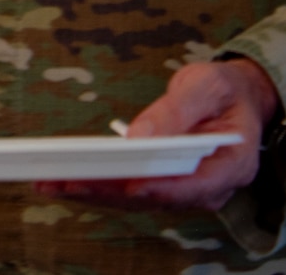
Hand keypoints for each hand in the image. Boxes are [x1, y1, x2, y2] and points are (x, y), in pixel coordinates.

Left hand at [37, 59, 278, 211]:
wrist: (235, 96)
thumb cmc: (222, 89)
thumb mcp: (204, 87)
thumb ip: (175, 112)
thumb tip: (138, 137)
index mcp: (233, 165)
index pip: (194, 186)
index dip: (159, 188)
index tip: (126, 184)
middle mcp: (211, 187)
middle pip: (156, 198)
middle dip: (108, 192)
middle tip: (64, 182)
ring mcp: (187, 190)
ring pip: (137, 199)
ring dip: (94, 193)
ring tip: (50, 183)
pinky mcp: (166, 185)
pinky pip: (131, 190)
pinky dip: (99, 186)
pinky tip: (65, 180)